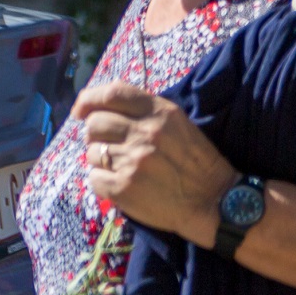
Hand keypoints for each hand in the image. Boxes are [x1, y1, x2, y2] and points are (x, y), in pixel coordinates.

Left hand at [75, 81, 233, 243]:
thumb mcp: (178, 125)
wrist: (214, 200)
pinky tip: (123, 185)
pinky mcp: (123, 188)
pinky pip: (94, 178)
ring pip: (91, 152)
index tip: (81, 111)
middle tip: (111, 147)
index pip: (113, 93)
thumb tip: (101, 111)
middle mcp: (145, 133)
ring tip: (124, 168)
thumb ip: (145, 113)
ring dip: (102, 161)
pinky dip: (104, 182)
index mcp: (160, 113)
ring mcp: (132, 161)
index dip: (89, 100)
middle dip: (97, 135)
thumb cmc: (196, 161)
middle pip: (95, 124)